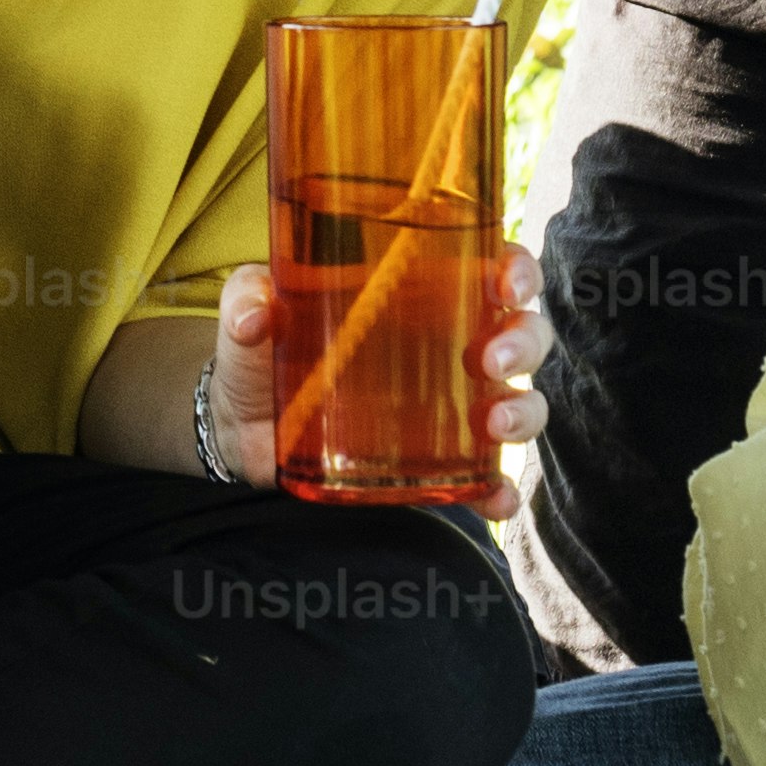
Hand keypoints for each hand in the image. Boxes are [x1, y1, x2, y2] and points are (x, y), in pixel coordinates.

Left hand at [207, 242, 550, 517]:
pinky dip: (499, 488)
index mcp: (420, 292)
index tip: (508, 283)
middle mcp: (449, 344)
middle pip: (521, 332)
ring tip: (495, 424)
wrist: (241, 424)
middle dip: (524, 341)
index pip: (490, 267)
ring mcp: (447, 405)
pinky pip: (483, 476)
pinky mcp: (433, 461)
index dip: (517, 270)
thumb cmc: (261, 349)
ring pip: (518, 398)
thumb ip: (245, 299)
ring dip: (523, 410)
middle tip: (492, 360)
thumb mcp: (247, 313)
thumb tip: (255, 311)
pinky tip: (497, 498)